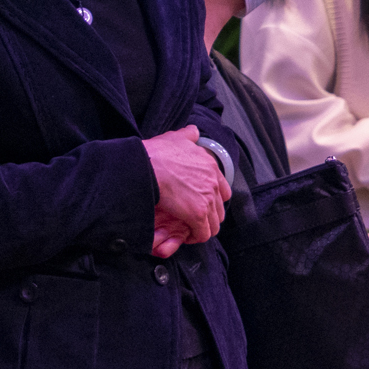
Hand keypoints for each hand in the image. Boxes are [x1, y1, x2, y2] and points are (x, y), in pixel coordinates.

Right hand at [143, 128, 227, 255]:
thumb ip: (188, 135)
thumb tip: (194, 131)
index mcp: (210, 166)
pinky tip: (185, 236)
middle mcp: (213, 182)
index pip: (223, 190)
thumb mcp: (175, 137)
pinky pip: (204, 234)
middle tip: (192, 219)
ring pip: (214, 223)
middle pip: (219, 208)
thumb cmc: (156, 153)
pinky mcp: (198, 214)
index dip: (212, 199)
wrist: (146, 167)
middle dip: (208, 216)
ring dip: (202, 228)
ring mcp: (207, 199)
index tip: (199, 204)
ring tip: (189, 230)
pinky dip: (196, 237)